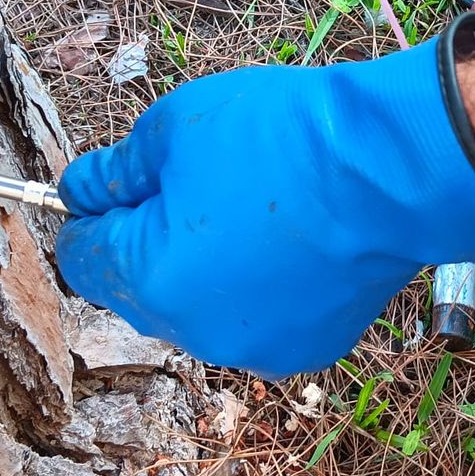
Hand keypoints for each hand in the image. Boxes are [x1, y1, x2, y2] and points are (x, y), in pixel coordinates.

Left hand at [54, 17, 474, 377]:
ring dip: (210, 266)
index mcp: (150, 281)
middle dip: (154, 239)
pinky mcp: (307, 348)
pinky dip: (264, 284)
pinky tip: (294, 238)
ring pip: (203, 306)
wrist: (393, 168)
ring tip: (257, 206)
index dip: (93, 213)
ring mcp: (255, 348)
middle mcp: (195, 333)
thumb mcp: (174, 128)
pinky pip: (260, 316)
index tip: (120, 182)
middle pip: (142, 287)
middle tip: (200, 179)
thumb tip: (82, 191)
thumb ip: (114, 170)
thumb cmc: (283, 139)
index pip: (81, 259)